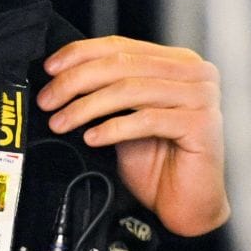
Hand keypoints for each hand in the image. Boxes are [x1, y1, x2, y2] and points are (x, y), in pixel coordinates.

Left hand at [37, 37, 227, 235]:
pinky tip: (91, 137)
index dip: (80, 54)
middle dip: (77, 81)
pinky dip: (112, 128)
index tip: (50, 68)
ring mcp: (202, 96)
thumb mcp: (125, 117)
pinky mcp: (202, 124)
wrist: (186, 204)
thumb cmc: (158, 161)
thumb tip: (60, 76)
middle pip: (123, 65)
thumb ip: (107, 91)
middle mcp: (194, 72)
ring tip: (61, 122)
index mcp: (177, 61)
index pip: (122, 46)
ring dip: (87, 106)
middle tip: (49, 100)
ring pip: (131, 90)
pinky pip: (146, 120)